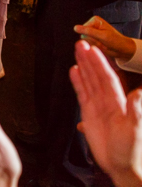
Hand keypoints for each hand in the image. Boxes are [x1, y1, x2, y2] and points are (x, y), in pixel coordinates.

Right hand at [70, 41, 141, 186]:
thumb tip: (139, 92)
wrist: (122, 166)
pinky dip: (78, 82)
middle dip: (90, 60)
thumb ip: (136, 110)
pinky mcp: (89, 114)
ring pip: (89, 81)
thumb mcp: (134, 130)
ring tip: (77, 51)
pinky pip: (82, 94)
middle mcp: (108, 101)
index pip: (108, 78)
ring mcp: (98, 106)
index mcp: (119, 102)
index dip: (101, 64)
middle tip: (81, 44)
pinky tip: (74, 71)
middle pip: (97, 76)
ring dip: (84, 66)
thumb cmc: (130, 150)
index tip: (94, 50)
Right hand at [74, 16, 136, 59]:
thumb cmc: (115, 41)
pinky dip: (93, 46)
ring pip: (84, 40)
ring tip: (102, 43)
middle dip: (92, 40)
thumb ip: (88, 31)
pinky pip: (86, 44)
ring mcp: (91, 32)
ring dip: (93, 44)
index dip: (92, 36)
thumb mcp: (102, 36)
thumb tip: (75, 28)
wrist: (121, 49)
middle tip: (102, 41)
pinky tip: (100, 45)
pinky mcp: (91, 38)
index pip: (84, 29)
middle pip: (83, 34)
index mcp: (94, 20)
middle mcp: (91, 25)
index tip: (102, 37)